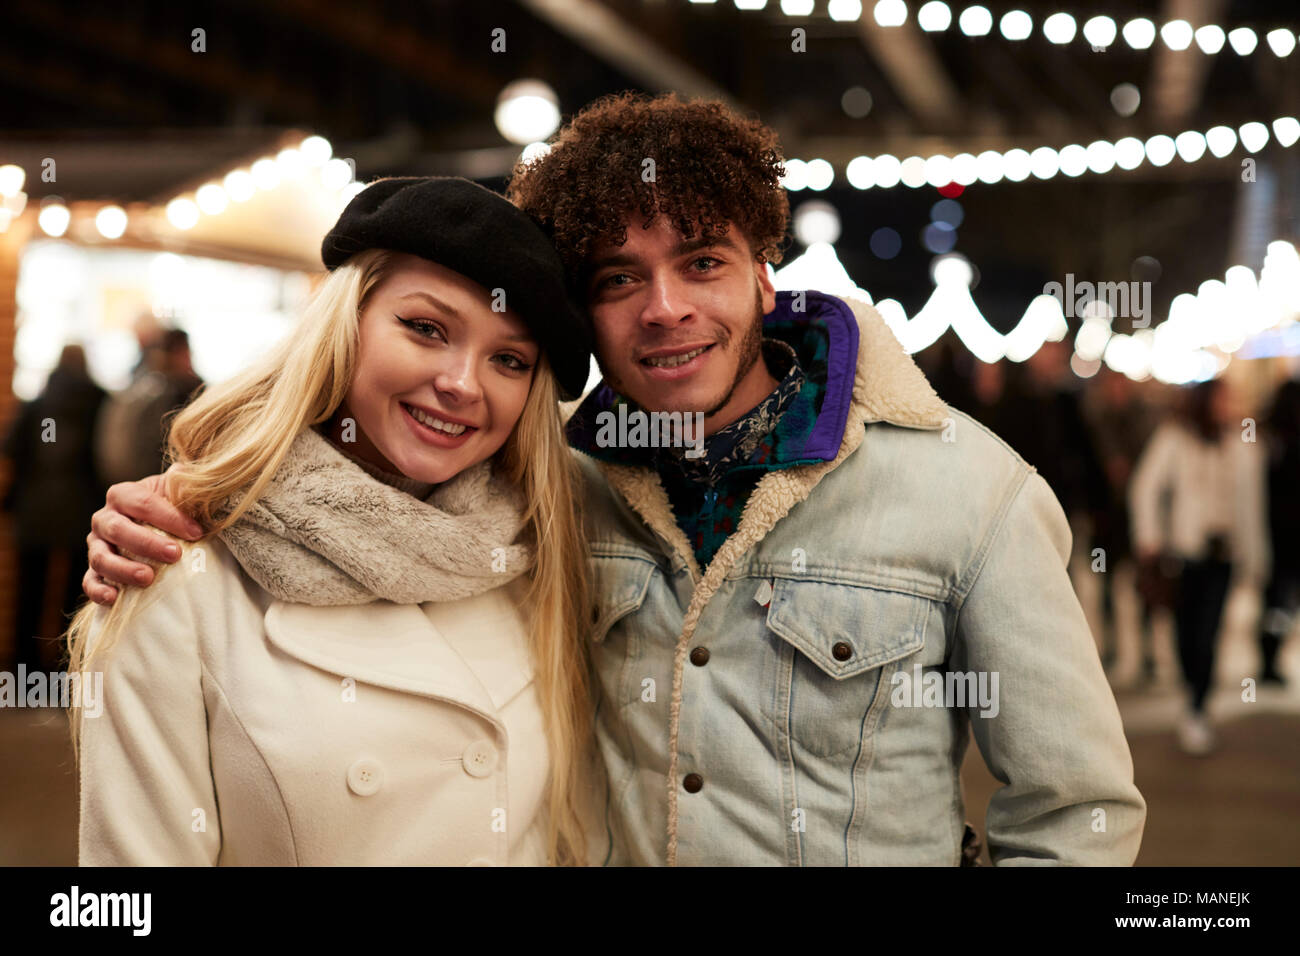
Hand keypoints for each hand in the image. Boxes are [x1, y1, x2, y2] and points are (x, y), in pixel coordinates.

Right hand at [83, 467, 204, 604]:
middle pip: (118, 529)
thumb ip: (186, 484)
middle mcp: (105, 519)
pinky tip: (113, 598)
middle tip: (175, 554)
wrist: (158, 526)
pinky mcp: (95, 570)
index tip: (197, 532)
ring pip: (100, 557)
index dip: (169, 517)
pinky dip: (98, 590)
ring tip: (148, 578)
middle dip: (147, 543)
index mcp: (123, 495)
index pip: (142, 503)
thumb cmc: (172, 507)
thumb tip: (198, 479)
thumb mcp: (178, 491)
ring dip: (123, 569)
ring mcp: (97, 546)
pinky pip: (90, 582)